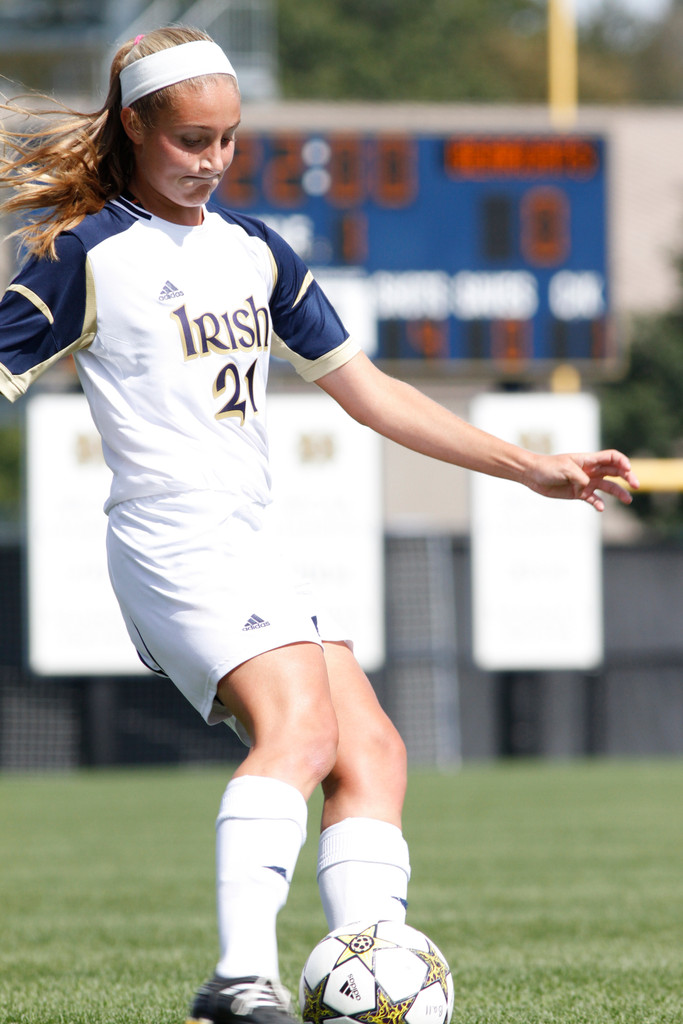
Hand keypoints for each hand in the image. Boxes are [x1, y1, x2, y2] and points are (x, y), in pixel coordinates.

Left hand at [522, 450, 639, 511]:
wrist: (533, 475)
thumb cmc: (548, 467)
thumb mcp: (565, 469)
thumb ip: (580, 478)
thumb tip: (588, 487)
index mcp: (589, 460)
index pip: (612, 457)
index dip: (622, 462)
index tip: (628, 469)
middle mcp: (590, 470)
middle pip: (615, 472)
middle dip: (627, 477)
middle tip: (636, 485)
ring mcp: (586, 482)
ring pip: (608, 487)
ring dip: (619, 492)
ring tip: (628, 500)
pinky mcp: (579, 493)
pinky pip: (593, 499)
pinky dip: (599, 503)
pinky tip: (600, 508)